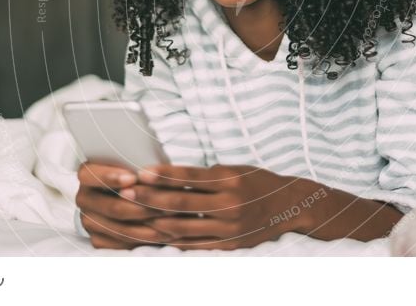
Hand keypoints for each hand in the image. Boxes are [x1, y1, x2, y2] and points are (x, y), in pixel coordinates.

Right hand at [75, 162, 173, 248]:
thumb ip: (135, 165)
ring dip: (149, 226)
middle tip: (167, 206)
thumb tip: (150, 171)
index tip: (132, 178)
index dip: (111, 177)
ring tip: (171, 221)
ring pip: (120, 229)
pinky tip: (162, 234)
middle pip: (113, 207)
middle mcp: (84, 198)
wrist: (125, 195)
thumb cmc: (134, 173)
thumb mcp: (132, 163)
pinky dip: (144, 240)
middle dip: (142, 207)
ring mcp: (89, 220)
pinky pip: (121, 243)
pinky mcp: (98, 238)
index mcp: (87, 174)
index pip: (91, 175)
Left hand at [123, 164, 301, 249]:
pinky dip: (172, 238)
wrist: (289, 206)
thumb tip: (167, 176)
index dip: (162, 175)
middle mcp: (230, 204)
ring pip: (183, 226)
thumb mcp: (234, 169)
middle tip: (126, 192)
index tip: (140, 172)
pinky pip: (194, 244)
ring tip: (134, 213)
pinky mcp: (229, 245)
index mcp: (230, 180)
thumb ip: (204, 176)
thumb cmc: (257, 181)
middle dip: (150, 197)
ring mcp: (229, 228)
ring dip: (154, 220)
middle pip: (181, 202)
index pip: (189, 176)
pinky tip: (154, 233)